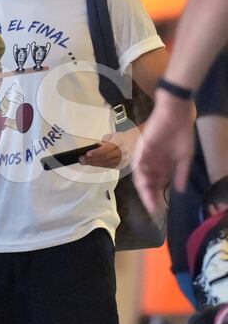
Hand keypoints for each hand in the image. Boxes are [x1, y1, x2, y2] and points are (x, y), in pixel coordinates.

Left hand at [79, 126, 140, 168]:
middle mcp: (123, 152)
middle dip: (92, 159)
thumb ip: (104, 142)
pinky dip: (100, 165)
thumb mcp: (113, 136)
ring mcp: (123, 160)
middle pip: (105, 158)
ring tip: (84, 162)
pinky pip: (109, 166)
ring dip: (94, 163)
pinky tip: (93, 164)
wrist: (137, 142)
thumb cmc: (124, 138)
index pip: (107, 149)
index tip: (88, 153)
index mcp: (121, 143)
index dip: (97, 152)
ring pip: (106, 164)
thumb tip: (95, 148)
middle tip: (82, 159)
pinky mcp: (122, 165)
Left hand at [133, 90, 195, 214]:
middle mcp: (151, 162)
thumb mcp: (184, 157)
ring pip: (141, 176)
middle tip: (153, 209)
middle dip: (150, 196)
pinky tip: (145, 185)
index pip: (156, 184)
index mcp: (161, 164)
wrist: (177, 115)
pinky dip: (140, 175)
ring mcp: (145, 155)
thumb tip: (179, 190)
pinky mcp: (142, 148)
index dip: (157, 196)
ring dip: (145, 189)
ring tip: (150, 201)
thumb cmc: (181, 133)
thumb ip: (181, 173)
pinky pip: (138, 163)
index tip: (159, 209)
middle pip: (147, 182)